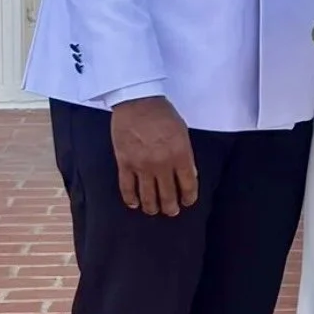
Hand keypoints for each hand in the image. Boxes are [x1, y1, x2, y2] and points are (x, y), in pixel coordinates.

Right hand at [110, 97, 197, 215]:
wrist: (137, 101)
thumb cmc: (162, 113)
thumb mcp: (182, 132)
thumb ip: (186, 155)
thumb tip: (189, 175)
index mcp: (180, 155)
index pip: (187, 185)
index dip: (188, 197)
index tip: (187, 201)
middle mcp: (162, 164)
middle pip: (168, 195)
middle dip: (171, 207)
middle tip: (171, 211)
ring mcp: (142, 166)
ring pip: (148, 196)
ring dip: (152, 207)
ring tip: (154, 211)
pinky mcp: (125, 164)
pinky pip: (127, 188)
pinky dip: (131, 199)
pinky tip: (135, 204)